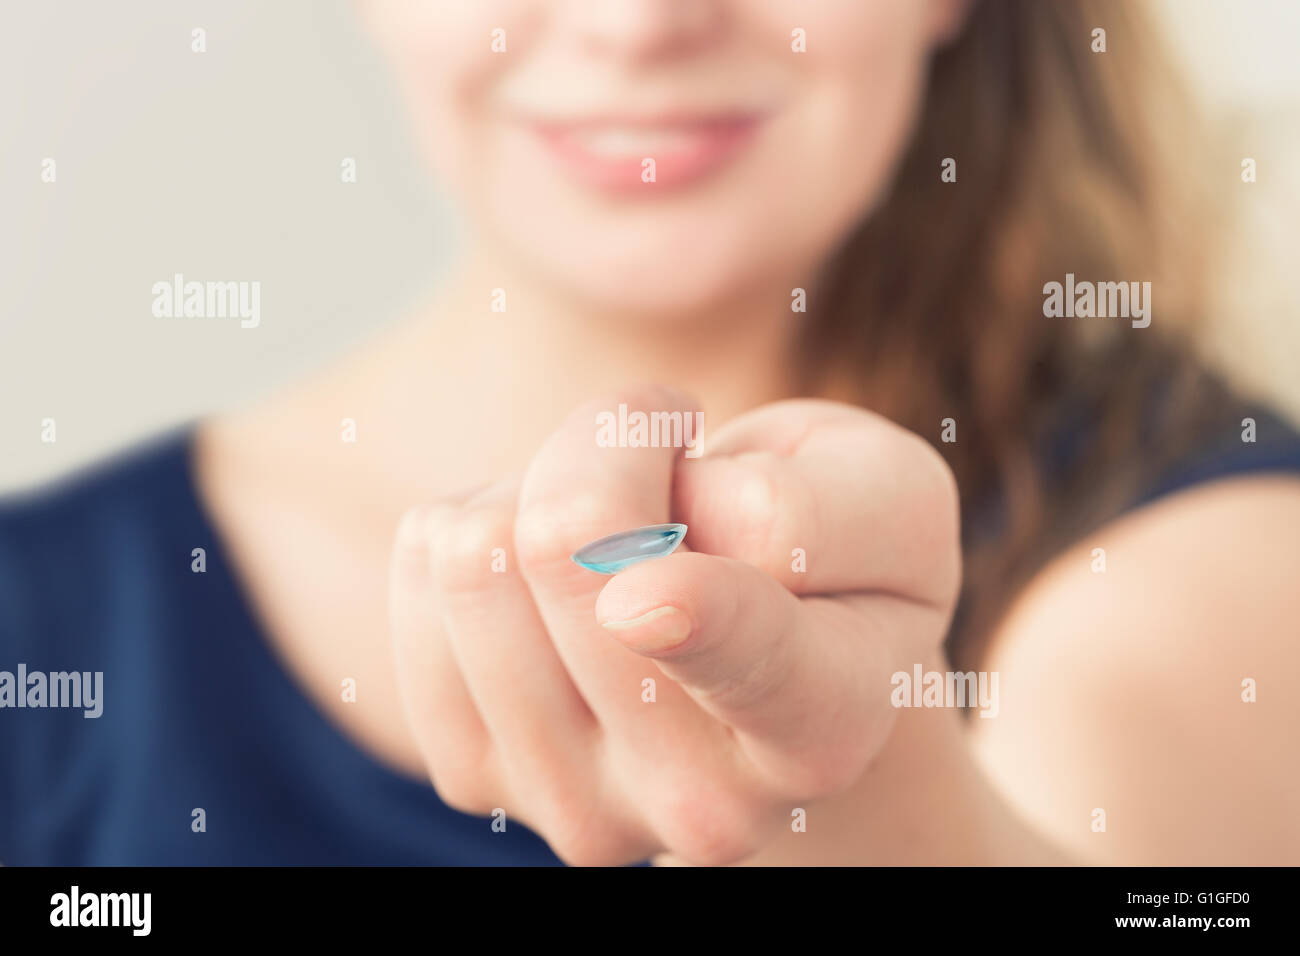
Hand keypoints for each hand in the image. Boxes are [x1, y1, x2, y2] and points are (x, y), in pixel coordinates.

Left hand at [388, 385, 959, 864]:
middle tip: (668, 472)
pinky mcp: (475, 776)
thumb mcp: (885, 495)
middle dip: (617, 446)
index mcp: (826, 727)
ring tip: (620, 531)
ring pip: (478, 551)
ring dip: (544, 486)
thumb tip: (643, 571)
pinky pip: (422, 564)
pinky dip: (485, 518)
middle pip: (571, 541)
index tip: (641, 597)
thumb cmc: (832, 555)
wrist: (758, 650)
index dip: (691, 618)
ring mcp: (577, 803)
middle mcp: (705, 805)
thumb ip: (814, 510)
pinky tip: (554, 571)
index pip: (754, 661)